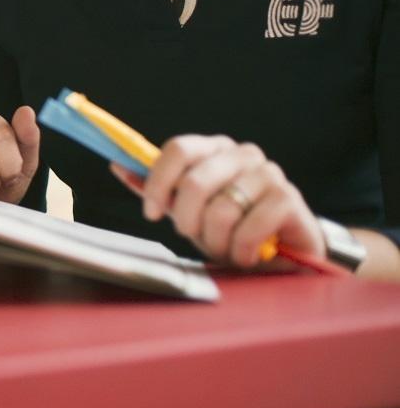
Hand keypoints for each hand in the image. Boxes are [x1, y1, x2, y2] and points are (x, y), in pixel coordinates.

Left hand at [124, 135, 322, 267]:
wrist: (280, 259)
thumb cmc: (229, 230)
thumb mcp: (186, 210)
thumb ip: (157, 190)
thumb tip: (118, 166)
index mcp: (214, 149)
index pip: (178, 149)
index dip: (158, 182)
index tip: (150, 213)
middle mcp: (243, 154)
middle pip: (194, 182)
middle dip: (186, 220)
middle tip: (195, 235)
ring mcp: (269, 173)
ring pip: (221, 209)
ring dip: (215, 240)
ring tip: (225, 246)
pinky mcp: (289, 198)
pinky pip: (249, 227)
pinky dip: (241, 249)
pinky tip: (247, 254)